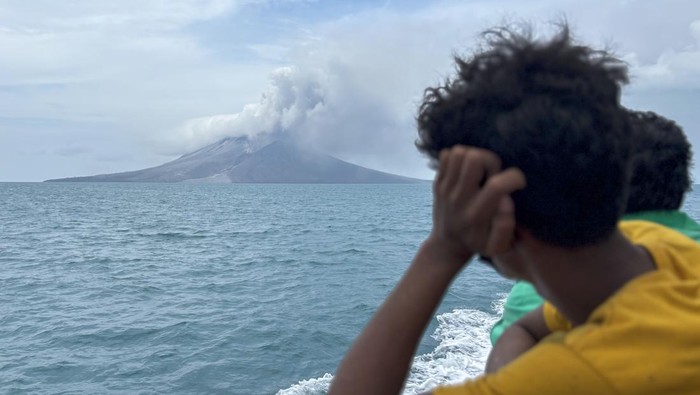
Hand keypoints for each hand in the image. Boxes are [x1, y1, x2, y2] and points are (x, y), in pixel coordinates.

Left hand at [428, 146, 525, 264]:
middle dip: (492, 160)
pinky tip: (467, 170)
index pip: (496, 186)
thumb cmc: (478, 242)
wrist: (446, 244)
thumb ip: (505, 227)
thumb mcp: (497, 246)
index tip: (518, 182)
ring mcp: (445, 188)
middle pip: (474, 158)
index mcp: (476, 214)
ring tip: (481, 169)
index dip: (514, 177)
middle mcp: (459, 199)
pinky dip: (459, 157)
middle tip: (494, 173)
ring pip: (459, 153)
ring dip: (475, 156)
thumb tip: (506, 201)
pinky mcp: (437, 182)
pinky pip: (446, 155)